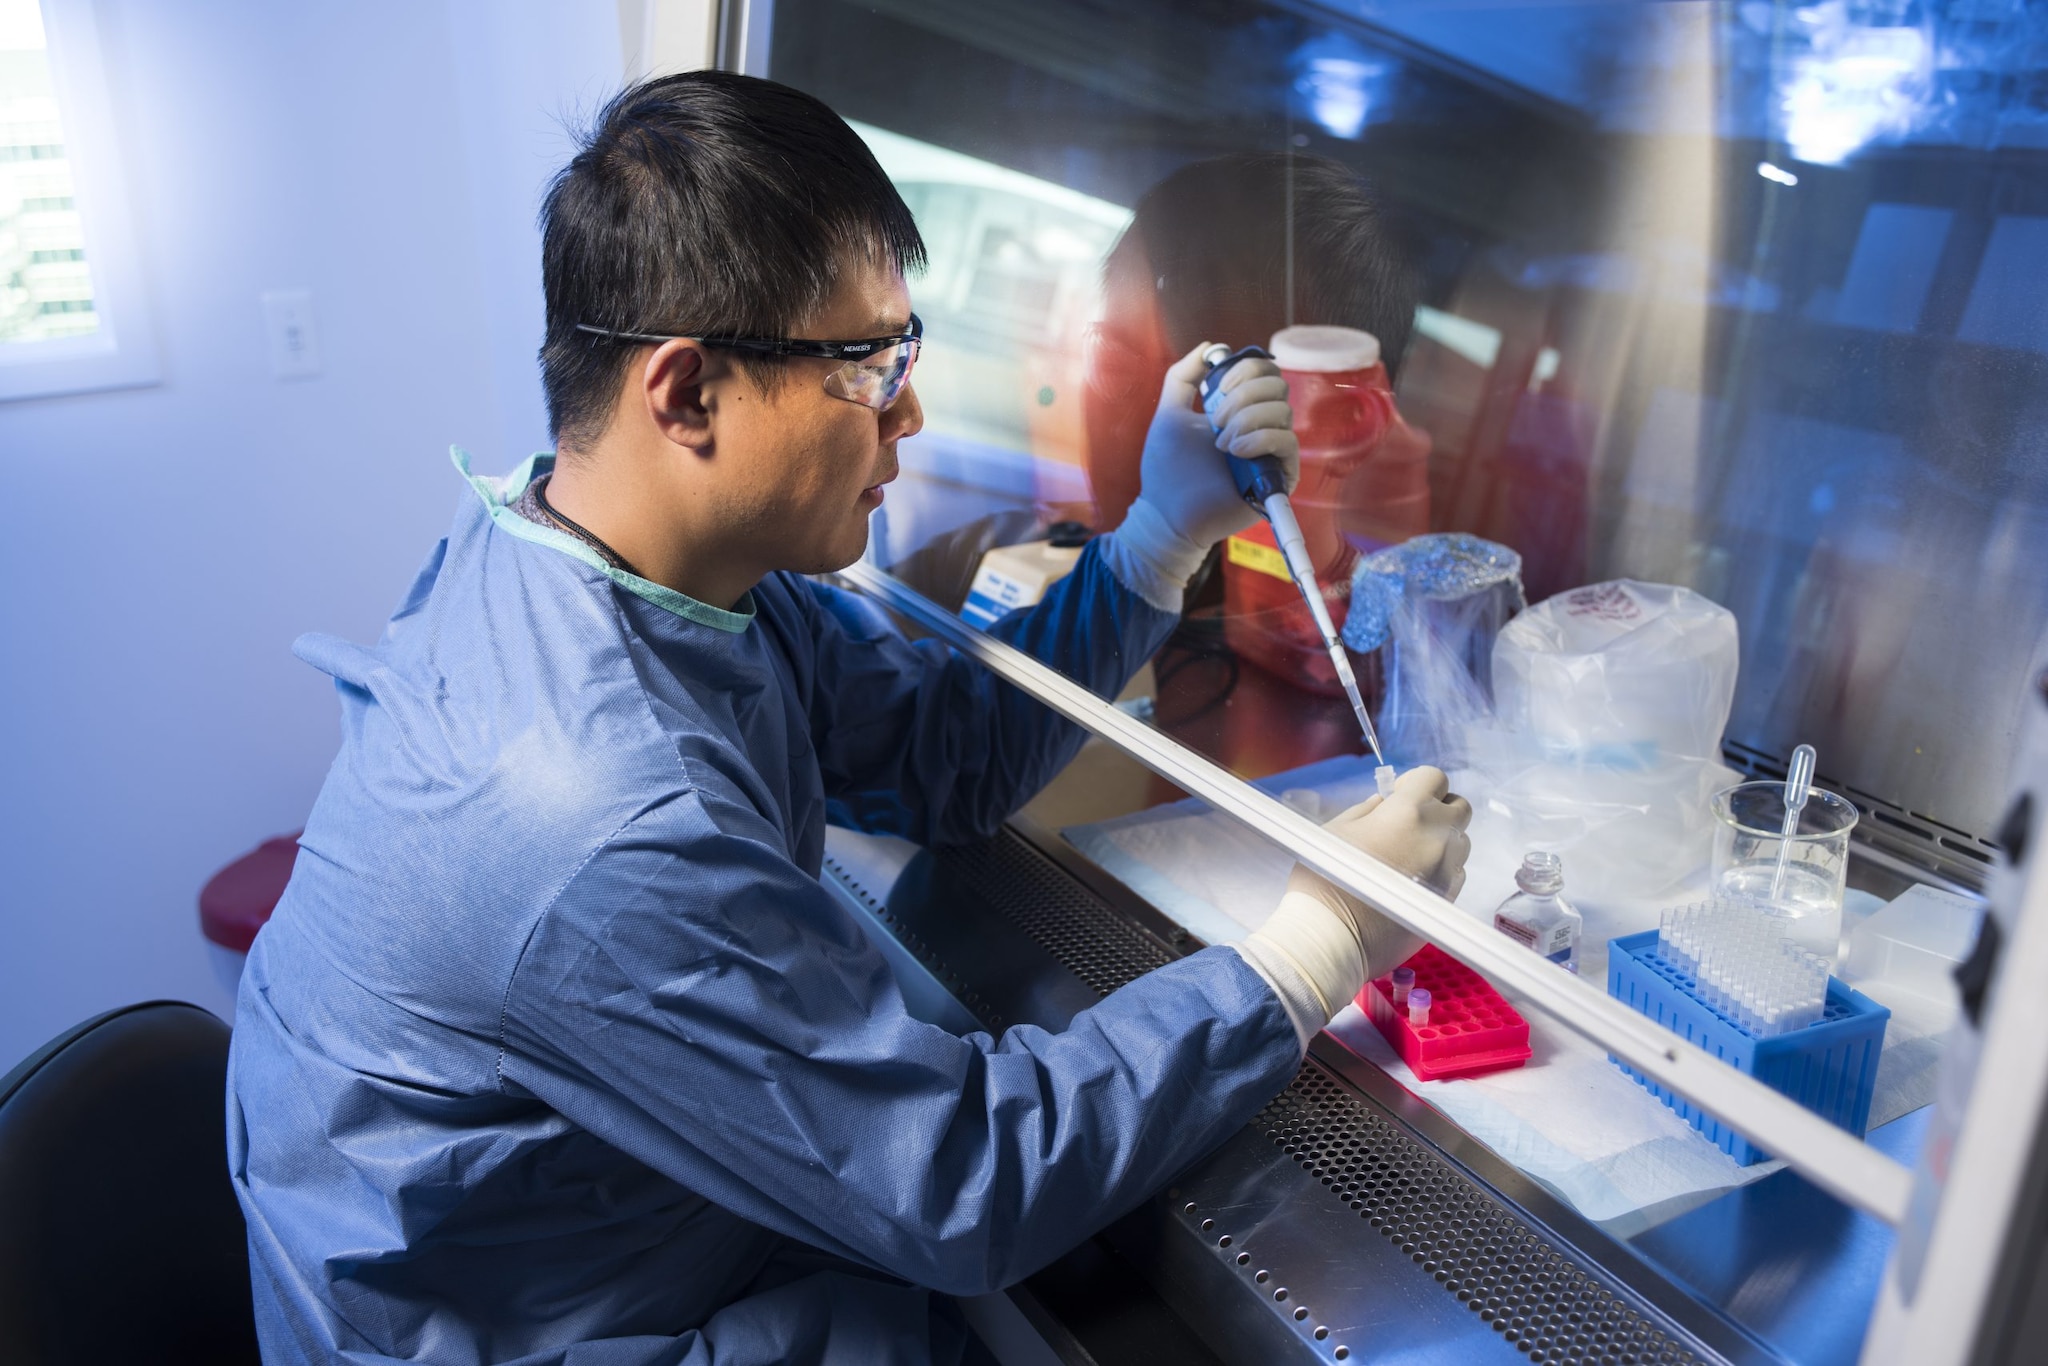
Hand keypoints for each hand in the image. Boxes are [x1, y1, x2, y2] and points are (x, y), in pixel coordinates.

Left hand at [1131, 343, 1300, 549]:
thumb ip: (1183, 377)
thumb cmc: (1167, 468)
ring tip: (1221, 445)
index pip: (1265, 372)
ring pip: (1282, 411)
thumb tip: (1209, 347)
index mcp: (1239, 409)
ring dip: (1247, 420)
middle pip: (1277, 386)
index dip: (1246, 370)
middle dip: (1243, 396)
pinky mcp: (1280, 476)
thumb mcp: (1170, 411)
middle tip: (1216, 421)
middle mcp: (1260, 426)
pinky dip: (1260, 439)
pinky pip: (1287, 442)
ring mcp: (1271, 451)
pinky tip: (1235, 452)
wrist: (1166, 511)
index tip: (1218, 389)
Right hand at [1291, 766, 1473, 911]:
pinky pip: (1456, 874)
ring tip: (1408, 855)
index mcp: (1409, 812)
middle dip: (1438, 808)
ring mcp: (1447, 872)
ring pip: (1461, 843)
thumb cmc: (1325, 881)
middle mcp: (1438, 838)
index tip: (1399, 795)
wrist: (1333, 939)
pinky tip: (1411, 881)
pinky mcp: (1448, 901)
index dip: (1416, 782)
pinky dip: (1440, 870)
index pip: (1435, 778)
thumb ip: (1366, 810)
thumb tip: (1383, 803)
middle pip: (1460, 808)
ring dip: (1441, 841)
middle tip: (1409, 822)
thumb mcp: (1336, 831)